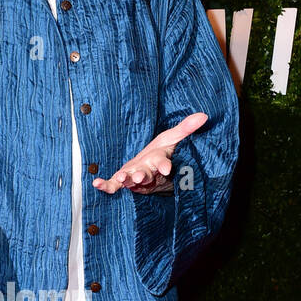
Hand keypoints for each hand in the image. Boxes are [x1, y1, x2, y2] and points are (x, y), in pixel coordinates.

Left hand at [91, 113, 208, 193]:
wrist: (151, 169)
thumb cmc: (162, 151)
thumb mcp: (173, 137)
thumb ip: (186, 128)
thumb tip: (204, 115)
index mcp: (159, 161)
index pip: (163, 163)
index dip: (165, 166)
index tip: (166, 169)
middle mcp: (147, 172)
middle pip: (145, 175)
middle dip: (141, 176)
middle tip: (137, 177)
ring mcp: (135, 178)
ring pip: (131, 181)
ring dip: (125, 180)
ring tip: (120, 178)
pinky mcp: (123, 181)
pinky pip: (114, 186)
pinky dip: (106, 186)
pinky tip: (96, 183)